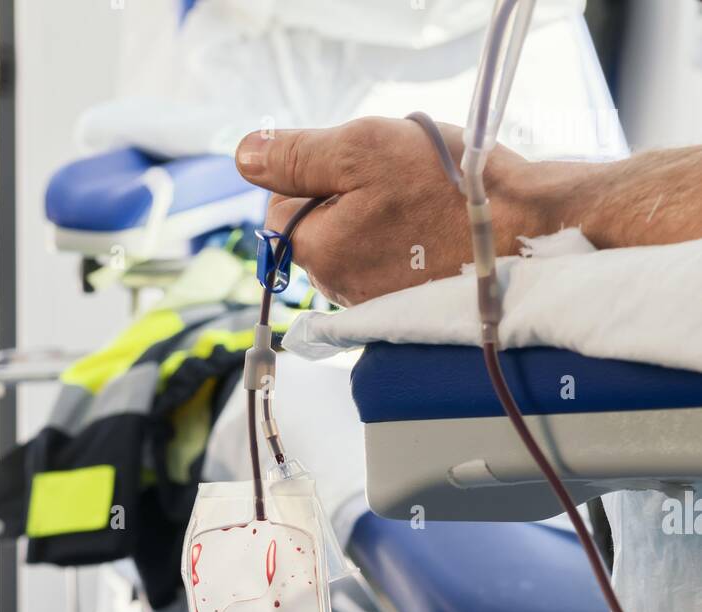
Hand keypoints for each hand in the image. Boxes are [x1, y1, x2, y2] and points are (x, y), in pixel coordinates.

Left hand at [235, 117, 550, 305]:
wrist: (522, 230)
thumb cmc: (449, 187)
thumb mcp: (361, 149)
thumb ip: (296, 155)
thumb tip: (245, 157)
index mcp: (316, 249)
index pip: (277, 205)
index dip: (311, 174)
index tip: (358, 166)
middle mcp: (336, 287)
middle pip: (314, 227)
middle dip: (342, 198)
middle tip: (396, 181)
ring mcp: (369, 301)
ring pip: (350, 243)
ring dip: (374, 217)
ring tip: (420, 203)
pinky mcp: (401, 306)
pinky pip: (382, 263)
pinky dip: (399, 242)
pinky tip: (430, 229)